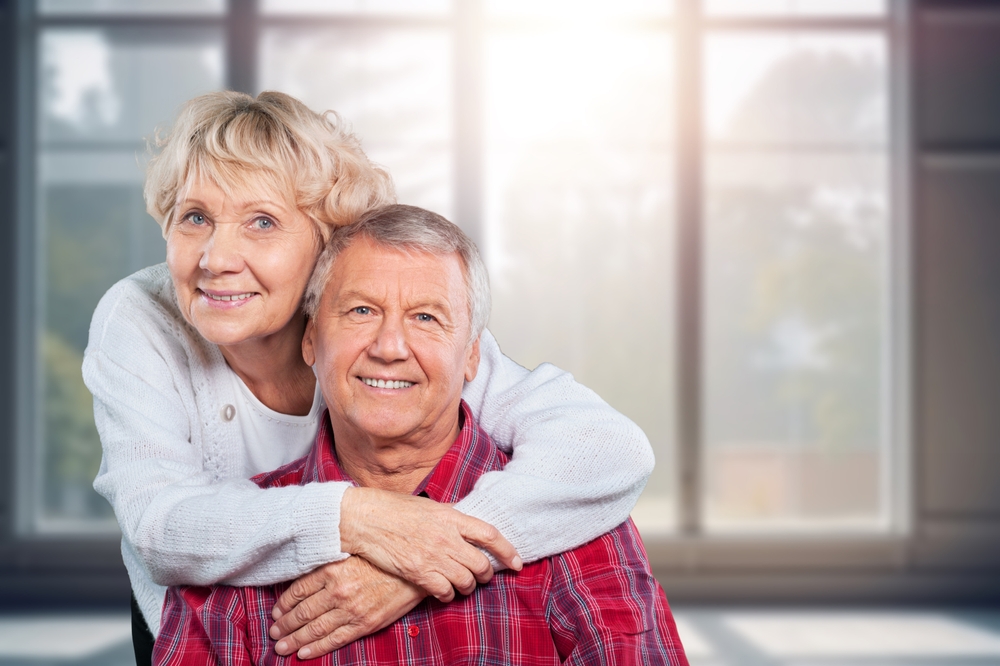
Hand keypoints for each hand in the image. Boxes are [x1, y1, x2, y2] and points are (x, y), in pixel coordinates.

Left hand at [270, 556, 423, 658]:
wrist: (416, 571)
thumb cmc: (384, 559)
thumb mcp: (352, 553)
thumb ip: (330, 564)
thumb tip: (306, 575)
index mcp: (332, 569)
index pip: (297, 591)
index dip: (283, 604)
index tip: (276, 611)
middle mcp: (337, 590)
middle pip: (301, 612)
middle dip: (284, 625)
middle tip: (274, 632)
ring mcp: (350, 609)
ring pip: (313, 629)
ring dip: (294, 640)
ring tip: (281, 646)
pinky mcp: (364, 624)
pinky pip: (334, 640)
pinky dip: (316, 648)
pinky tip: (303, 653)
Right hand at [339, 486, 521, 601]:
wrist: (367, 519)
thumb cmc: (395, 509)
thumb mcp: (430, 506)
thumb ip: (450, 518)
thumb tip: (466, 526)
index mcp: (452, 517)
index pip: (490, 535)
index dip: (508, 550)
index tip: (517, 561)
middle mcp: (447, 537)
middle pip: (481, 563)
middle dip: (486, 574)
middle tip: (484, 576)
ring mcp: (433, 556)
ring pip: (466, 581)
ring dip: (468, 586)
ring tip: (464, 585)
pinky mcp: (419, 572)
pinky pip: (445, 591)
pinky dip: (448, 594)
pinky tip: (444, 591)